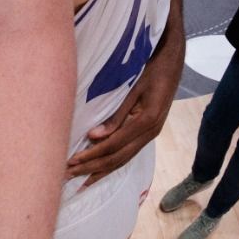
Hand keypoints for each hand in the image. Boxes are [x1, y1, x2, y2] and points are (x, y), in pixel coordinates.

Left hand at [66, 23, 182, 185]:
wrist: (171, 58)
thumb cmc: (148, 67)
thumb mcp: (133, 87)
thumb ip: (116, 114)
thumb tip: (94, 136)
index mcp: (146, 121)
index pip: (113, 146)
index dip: (91, 156)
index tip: (70, 162)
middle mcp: (150, 132)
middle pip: (117, 157)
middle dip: (92, 168)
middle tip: (67, 176)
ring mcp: (150, 133)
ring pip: (122, 159)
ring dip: (100, 170)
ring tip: (79, 180)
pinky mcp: (147, 131)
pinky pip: (128, 152)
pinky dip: (111, 163)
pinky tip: (98, 169)